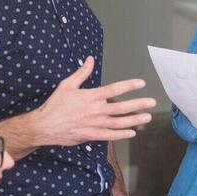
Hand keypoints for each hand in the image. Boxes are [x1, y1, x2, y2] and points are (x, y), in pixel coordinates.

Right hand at [34, 57, 154, 146]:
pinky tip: (132, 132)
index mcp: (91, 96)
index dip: (129, 86)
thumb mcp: (67, 85)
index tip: (141, 83)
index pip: (114, 89)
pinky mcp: (92, 135)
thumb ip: (81, 72)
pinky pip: (111, 135)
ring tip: (147, 117)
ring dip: (134, 120)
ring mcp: (95, 124)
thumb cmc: (55, 105)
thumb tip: (90, 59)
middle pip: (121, 107)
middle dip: (138, 104)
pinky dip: (122, 134)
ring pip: (119, 122)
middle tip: (151, 102)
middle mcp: (96, 110)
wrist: (44, 126)